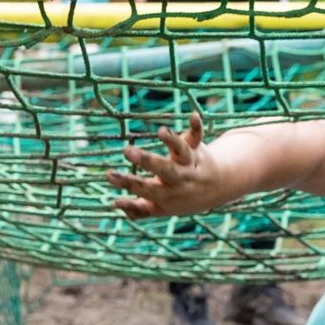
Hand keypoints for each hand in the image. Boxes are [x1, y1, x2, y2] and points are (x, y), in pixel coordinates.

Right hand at [106, 112, 234, 219]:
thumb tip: (114, 205)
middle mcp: (179, 178)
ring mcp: (189, 162)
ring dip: (172, 141)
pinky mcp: (197, 146)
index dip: (126, 184)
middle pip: (164, 170)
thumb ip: (138, 209)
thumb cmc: (180, 198)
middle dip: (146, 161)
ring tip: (161, 132)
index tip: (108, 175)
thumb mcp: (160, 209)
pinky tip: (193, 115)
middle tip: (127, 151)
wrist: (216, 187)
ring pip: (181, 152)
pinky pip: (198, 135)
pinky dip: (196, 126)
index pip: (145, 189)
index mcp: (167, 195)